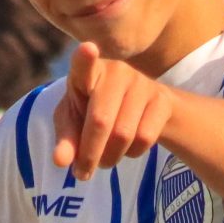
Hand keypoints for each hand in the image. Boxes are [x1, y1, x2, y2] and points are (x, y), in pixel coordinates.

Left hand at [54, 43, 176, 180]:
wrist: (143, 107)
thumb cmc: (95, 110)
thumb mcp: (75, 122)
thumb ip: (66, 140)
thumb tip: (61, 162)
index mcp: (88, 72)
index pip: (84, 64)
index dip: (85, 58)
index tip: (88, 49)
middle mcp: (116, 71)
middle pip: (100, 121)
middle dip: (90, 154)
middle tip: (82, 173)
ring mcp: (142, 83)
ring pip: (123, 135)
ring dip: (110, 157)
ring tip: (104, 159)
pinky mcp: (162, 100)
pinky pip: (144, 138)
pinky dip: (132, 153)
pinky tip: (127, 148)